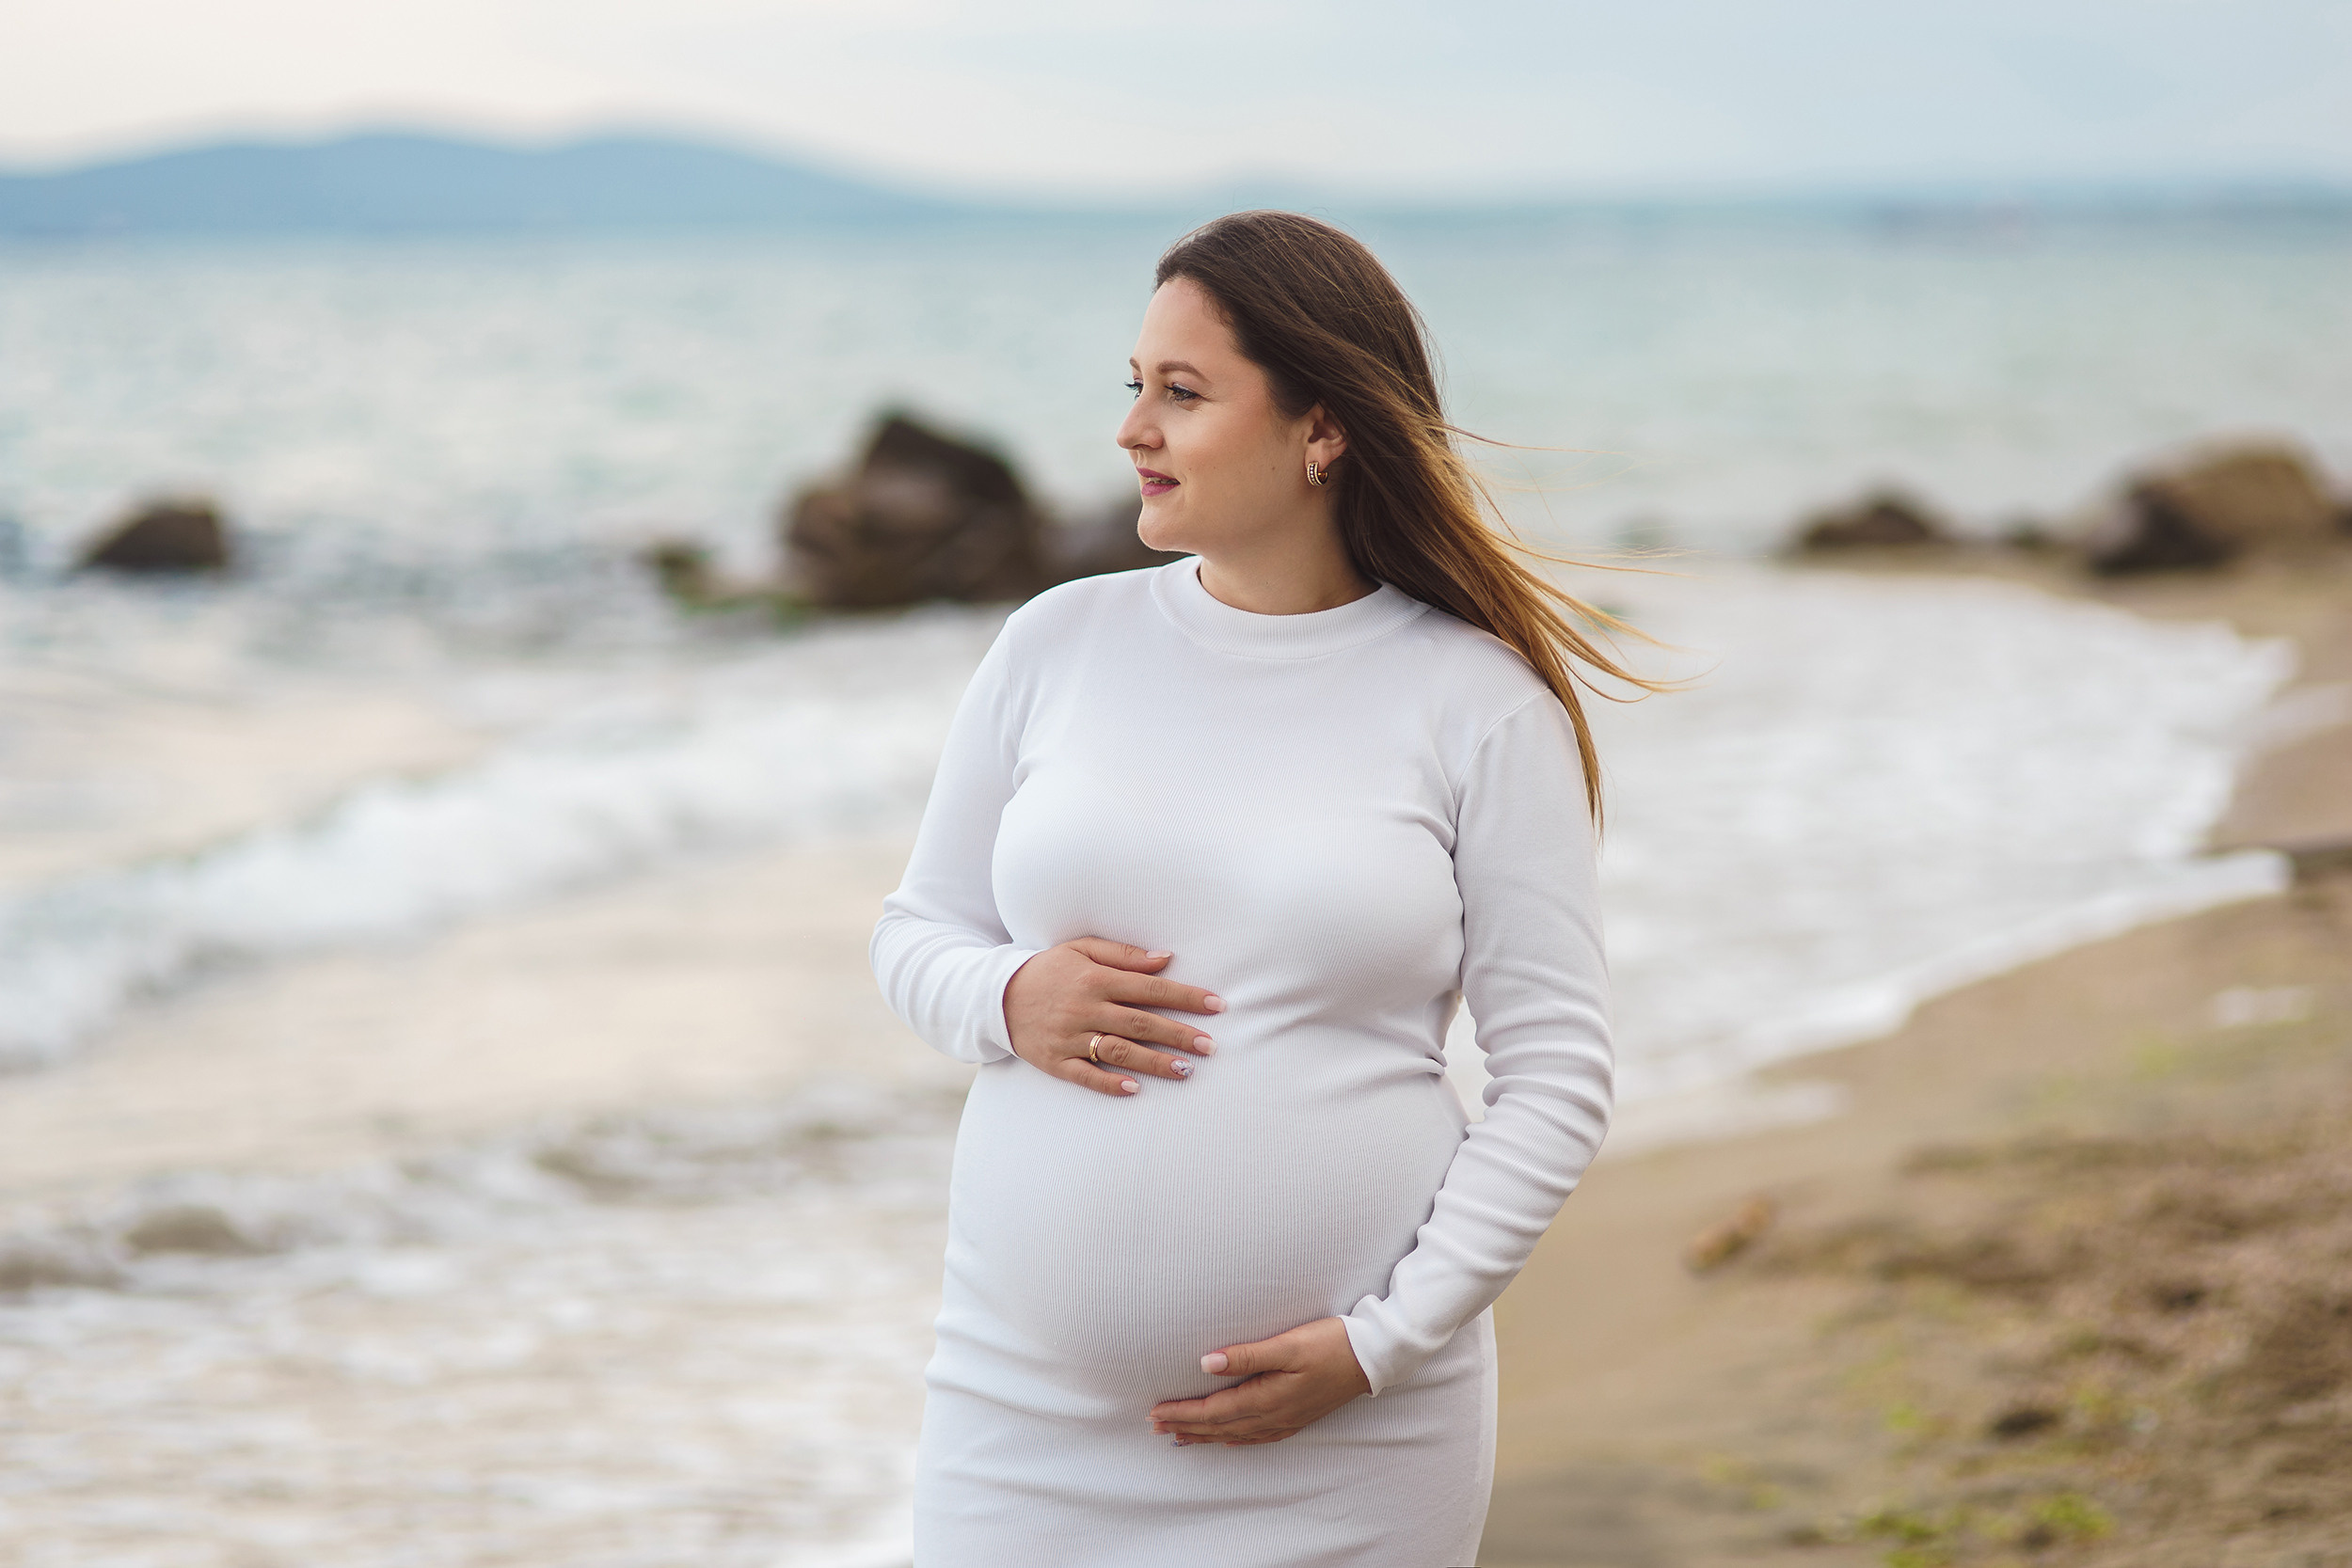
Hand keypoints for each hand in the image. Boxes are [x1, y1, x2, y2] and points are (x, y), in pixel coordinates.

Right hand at [1003, 938, 1223, 1097]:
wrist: (997, 996)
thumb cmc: (1048, 969)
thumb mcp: (1081, 949)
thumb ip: (1124, 954)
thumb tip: (1166, 959)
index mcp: (1095, 978)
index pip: (1150, 988)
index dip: (1186, 997)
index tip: (1217, 1005)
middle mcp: (1084, 1008)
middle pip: (1140, 1023)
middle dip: (1179, 1034)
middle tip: (1211, 1046)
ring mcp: (1069, 1037)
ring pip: (1118, 1051)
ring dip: (1154, 1062)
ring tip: (1186, 1070)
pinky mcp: (1054, 1061)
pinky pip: (1085, 1076)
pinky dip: (1109, 1083)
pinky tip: (1135, 1089)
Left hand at [1148, 1316, 1370, 1445]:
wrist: (1372, 1357)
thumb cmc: (1331, 1343)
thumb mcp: (1288, 1344)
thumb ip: (1247, 1355)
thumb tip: (1206, 1363)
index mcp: (1267, 1398)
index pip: (1213, 1410)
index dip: (1182, 1412)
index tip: (1155, 1412)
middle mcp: (1273, 1415)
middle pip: (1219, 1426)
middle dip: (1185, 1426)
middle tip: (1154, 1426)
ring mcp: (1286, 1420)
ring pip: (1235, 1434)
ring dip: (1204, 1435)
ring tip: (1179, 1436)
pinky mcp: (1297, 1417)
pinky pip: (1257, 1437)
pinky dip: (1235, 1439)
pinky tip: (1227, 1439)